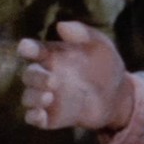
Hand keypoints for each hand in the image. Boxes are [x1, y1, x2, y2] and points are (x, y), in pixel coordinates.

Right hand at [16, 21, 133, 130]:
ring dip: (33, 98)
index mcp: (54, 56)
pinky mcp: (51, 117)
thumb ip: (84, 34)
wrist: (118, 97)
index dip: (27, 48)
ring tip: (49, 97)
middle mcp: (46, 76)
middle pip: (28, 75)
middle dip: (35, 77)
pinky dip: (32, 117)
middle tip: (52, 81)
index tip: (25, 48)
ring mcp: (48, 97)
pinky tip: (41, 115)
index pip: (34, 50)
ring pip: (28, 97)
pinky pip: (32, 118)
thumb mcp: (101, 46)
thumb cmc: (107, 66)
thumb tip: (61, 25)